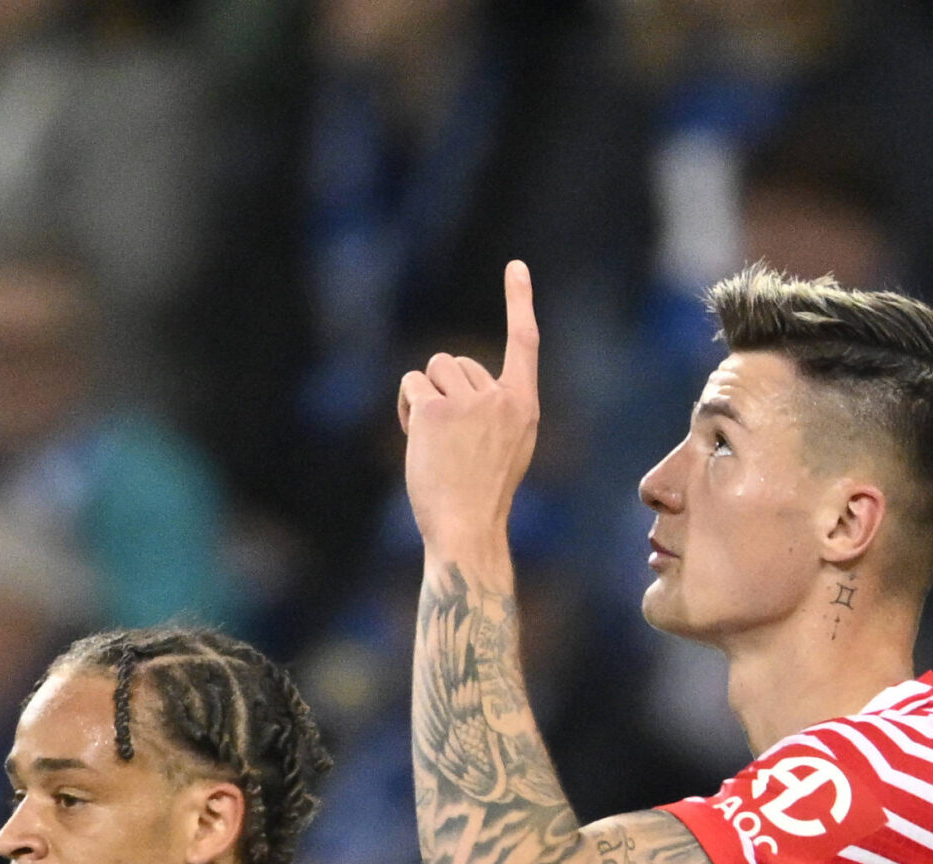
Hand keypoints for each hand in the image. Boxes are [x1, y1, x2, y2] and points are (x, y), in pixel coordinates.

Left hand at [398, 261, 541, 557]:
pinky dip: (408, 406)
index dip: (519, 302)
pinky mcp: (435, 411)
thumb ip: (491, 408)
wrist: (466, 528)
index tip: (516, 267)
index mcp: (524, 406)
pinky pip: (411, 385)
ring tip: (433, 438)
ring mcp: (468, 403)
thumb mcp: (505, 447)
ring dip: (425, 396)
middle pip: (458, 362)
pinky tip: (417, 437)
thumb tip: (452, 377)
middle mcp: (500, 398)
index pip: (525, 342)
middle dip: (445, 390)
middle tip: (449, 438)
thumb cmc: (481, 495)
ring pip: (434, 369)